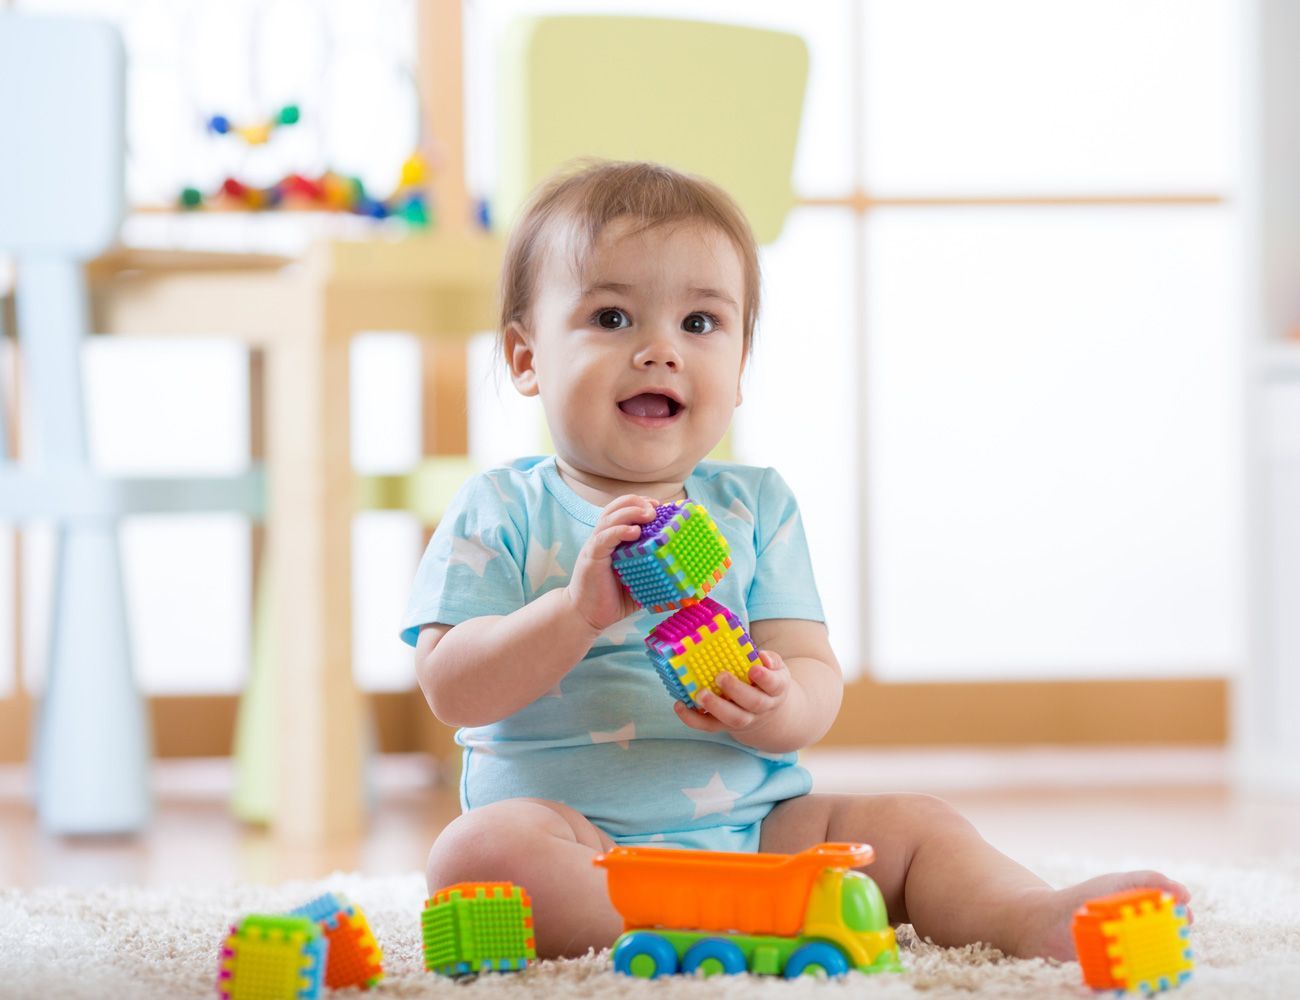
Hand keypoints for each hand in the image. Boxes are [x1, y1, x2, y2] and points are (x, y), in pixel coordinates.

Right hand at [564, 494, 657, 632]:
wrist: (585, 616)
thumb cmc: (613, 600)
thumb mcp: (639, 583)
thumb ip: (654, 574)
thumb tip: (683, 578)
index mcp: (613, 540)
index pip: (624, 510)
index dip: (640, 503)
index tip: (659, 506)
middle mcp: (603, 538)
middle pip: (616, 507)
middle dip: (637, 502)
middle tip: (655, 508)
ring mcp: (596, 546)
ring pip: (610, 518)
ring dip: (630, 512)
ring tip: (648, 514)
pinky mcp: (592, 558)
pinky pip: (604, 538)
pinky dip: (619, 531)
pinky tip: (634, 531)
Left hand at [672, 650, 789, 733]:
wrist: (768, 714)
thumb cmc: (767, 683)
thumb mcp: (776, 670)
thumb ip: (771, 661)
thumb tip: (762, 656)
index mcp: (775, 690)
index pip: (774, 685)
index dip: (765, 678)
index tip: (754, 669)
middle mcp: (762, 707)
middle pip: (753, 703)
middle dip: (736, 690)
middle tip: (720, 676)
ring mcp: (743, 719)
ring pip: (733, 719)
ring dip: (715, 707)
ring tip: (701, 694)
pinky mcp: (724, 725)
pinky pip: (708, 725)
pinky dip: (692, 718)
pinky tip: (679, 705)